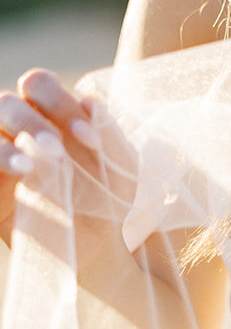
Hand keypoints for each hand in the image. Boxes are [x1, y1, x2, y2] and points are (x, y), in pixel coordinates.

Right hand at [0, 69, 101, 244]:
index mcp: (51, 114)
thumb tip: (89, 101)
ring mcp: (3, 158)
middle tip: (57, 150)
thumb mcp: (121, 167)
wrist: (100, 243)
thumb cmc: (109, 195)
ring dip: (5, 146)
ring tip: (32, 166)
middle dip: (30, 122)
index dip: (59, 102)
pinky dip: (0, 162)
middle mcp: (20, 131)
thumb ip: (109, 135)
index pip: (38, 85)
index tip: (89, 138)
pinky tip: (22, 174)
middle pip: (5, 103)